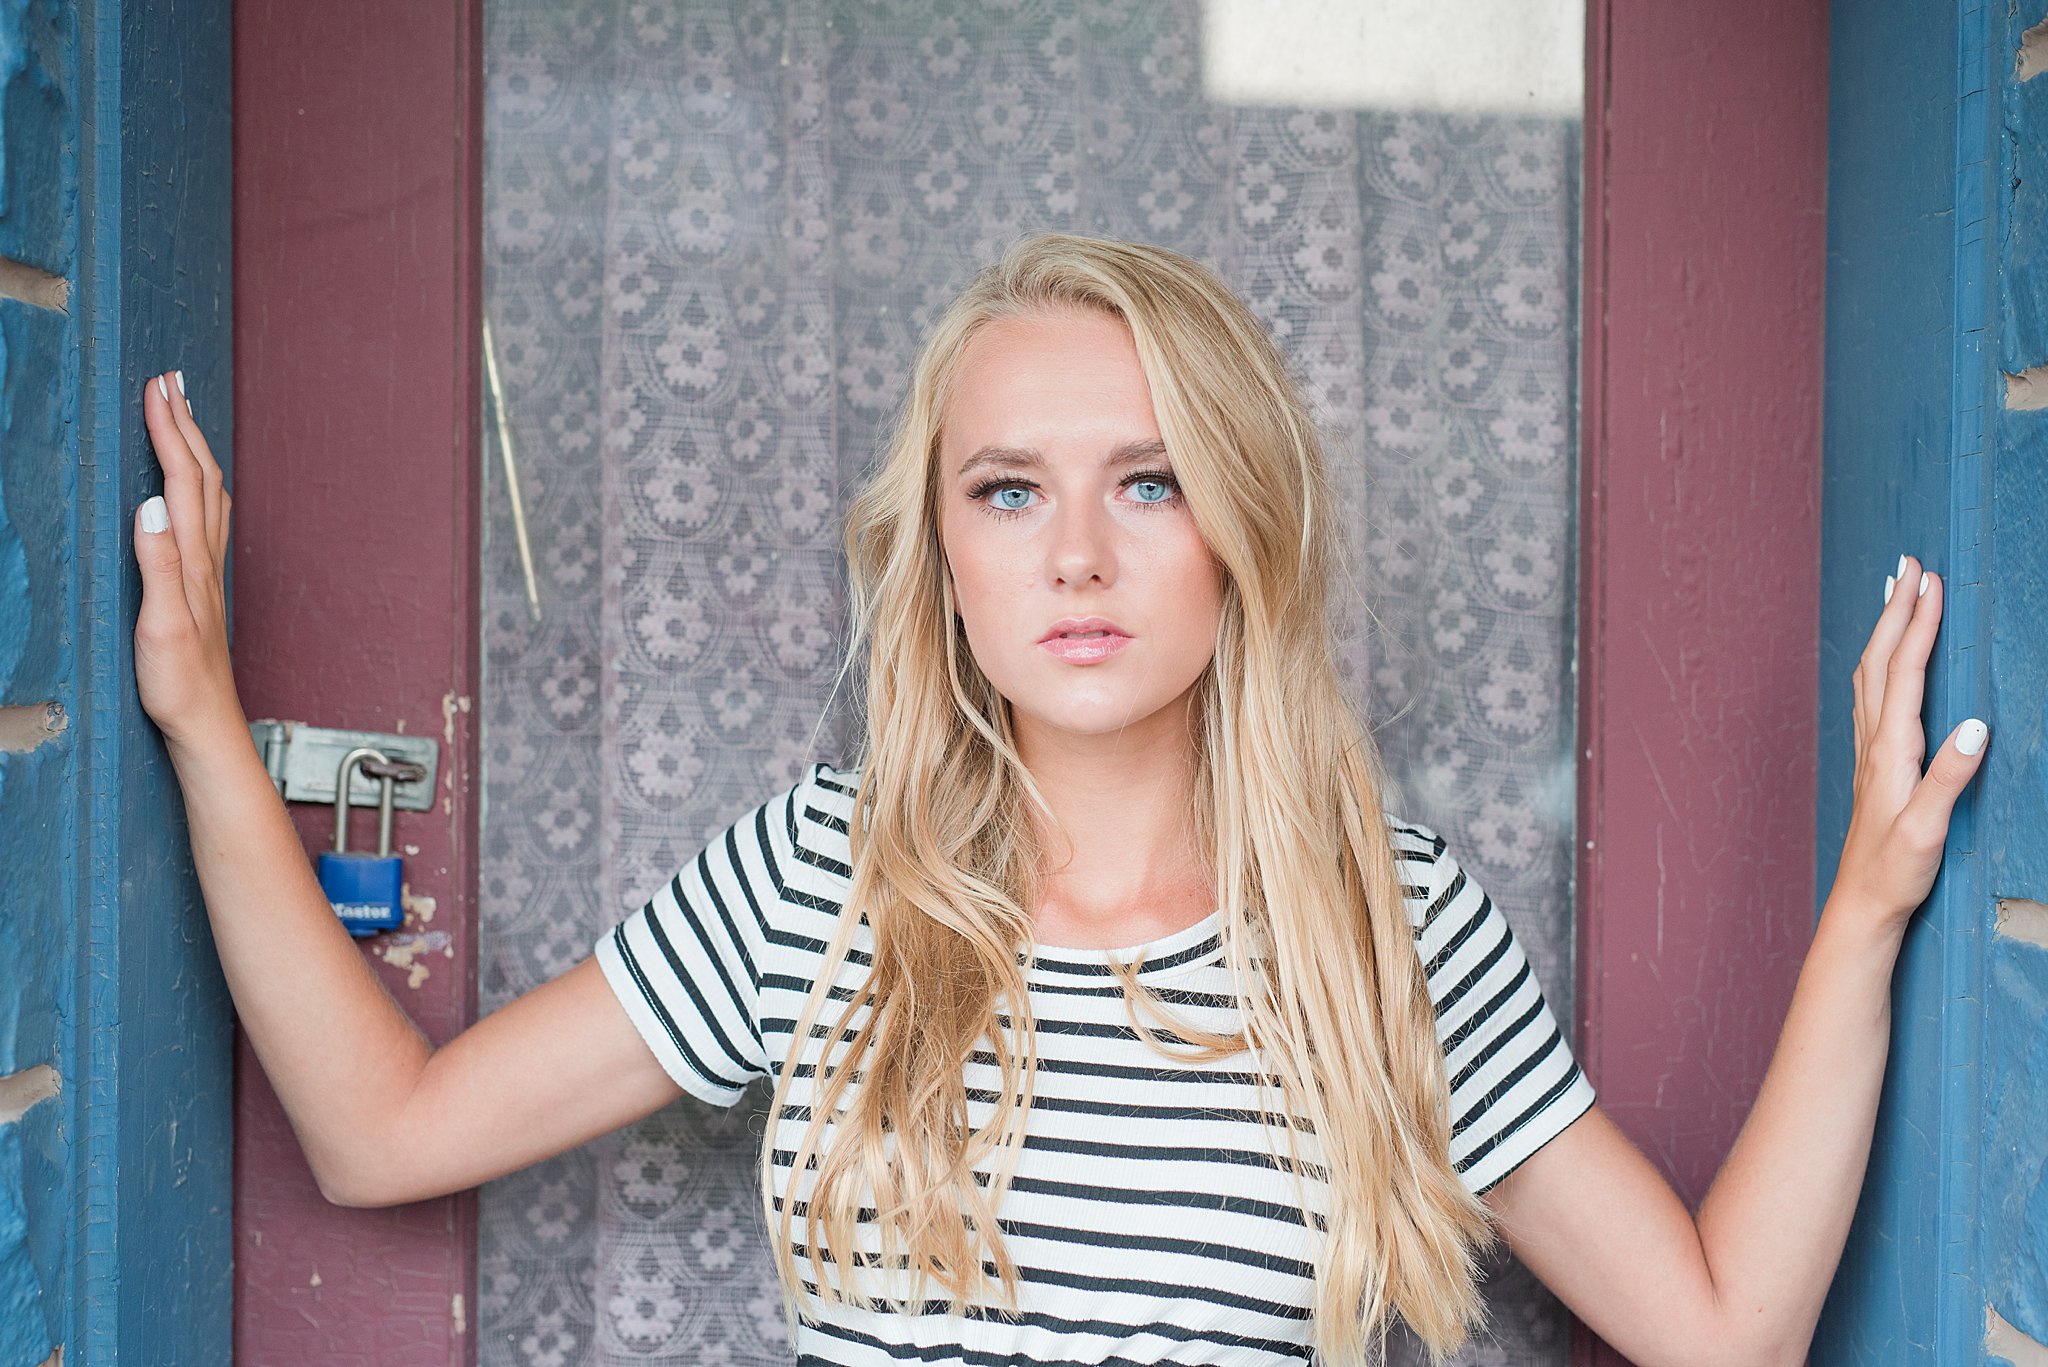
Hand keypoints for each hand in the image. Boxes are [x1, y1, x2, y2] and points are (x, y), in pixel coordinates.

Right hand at [134, 369, 245, 750]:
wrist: (206, 726)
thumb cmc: (179, 685)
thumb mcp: (159, 625)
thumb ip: (156, 564)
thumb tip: (150, 503)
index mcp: (191, 559)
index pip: (181, 479)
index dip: (169, 430)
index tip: (157, 386)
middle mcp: (206, 559)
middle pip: (201, 476)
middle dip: (184, 423)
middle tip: (170, 378)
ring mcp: (208, 572)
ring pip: (208, 494)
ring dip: (194, 448)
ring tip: (182, 414)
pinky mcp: (202, 588)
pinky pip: (207, 520)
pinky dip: (199, 486)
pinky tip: (195, 489)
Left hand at [1833, 554, 1987, 929]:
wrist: (1863, 903)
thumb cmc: (1896, 872)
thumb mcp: (1929, 830)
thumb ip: (1951, 779)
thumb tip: (1976, 726)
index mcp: (1892, 750)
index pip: (1904, 672)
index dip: (1918, 625)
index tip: (1931, 581)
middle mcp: (1875, 742)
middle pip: (1881, 660)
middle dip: (1898, 608)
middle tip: (1910, 562)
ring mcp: (1871, 751)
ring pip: (1871, 673)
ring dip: (1885, 628)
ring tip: (1895, 591)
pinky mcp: (1874, 764)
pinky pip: (1872, 696)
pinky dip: (1880, 661)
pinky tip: (1883, 657)